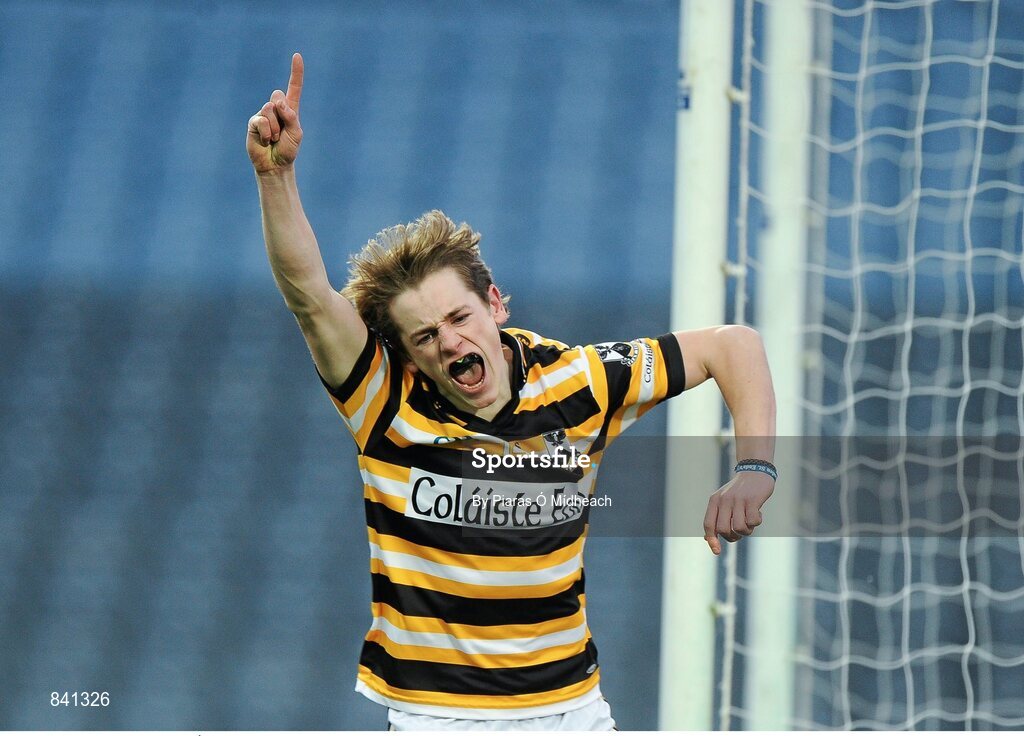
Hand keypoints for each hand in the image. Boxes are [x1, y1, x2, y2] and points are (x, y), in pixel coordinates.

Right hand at [247, 53, 303, 173]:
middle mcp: (276, 108)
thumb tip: (278, 102)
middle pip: (278, 96)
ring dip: (274, 128)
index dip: (296, 72)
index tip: (297, 56)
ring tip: (274, 138)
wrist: (275, 165)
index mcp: (290, 109)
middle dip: (282, 114)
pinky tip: (265, 140)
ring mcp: (263, 114)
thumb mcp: (296, 133)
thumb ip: (291, 117)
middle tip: (281, 132)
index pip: (294, 87)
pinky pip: (260, 120)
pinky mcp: (253, 122)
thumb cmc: (288, 149)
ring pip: (269, 109)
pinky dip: (266, 132)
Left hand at [702, 472, 773, 554]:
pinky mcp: (752, 500)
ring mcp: (738, 499)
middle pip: (723, 529)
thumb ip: (716, 518)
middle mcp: (724, 500)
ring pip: (738, 528)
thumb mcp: (723, 501)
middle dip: (733, 536)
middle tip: (741, 531)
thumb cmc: (739, 491)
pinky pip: (752, 521)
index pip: (708, 524)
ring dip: (747, 530)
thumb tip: (706, 539)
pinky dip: (757, 522)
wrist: (755, 470)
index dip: (711, 540)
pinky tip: (758, 513)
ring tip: (750, 522)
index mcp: (715, 500)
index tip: (717, 552)